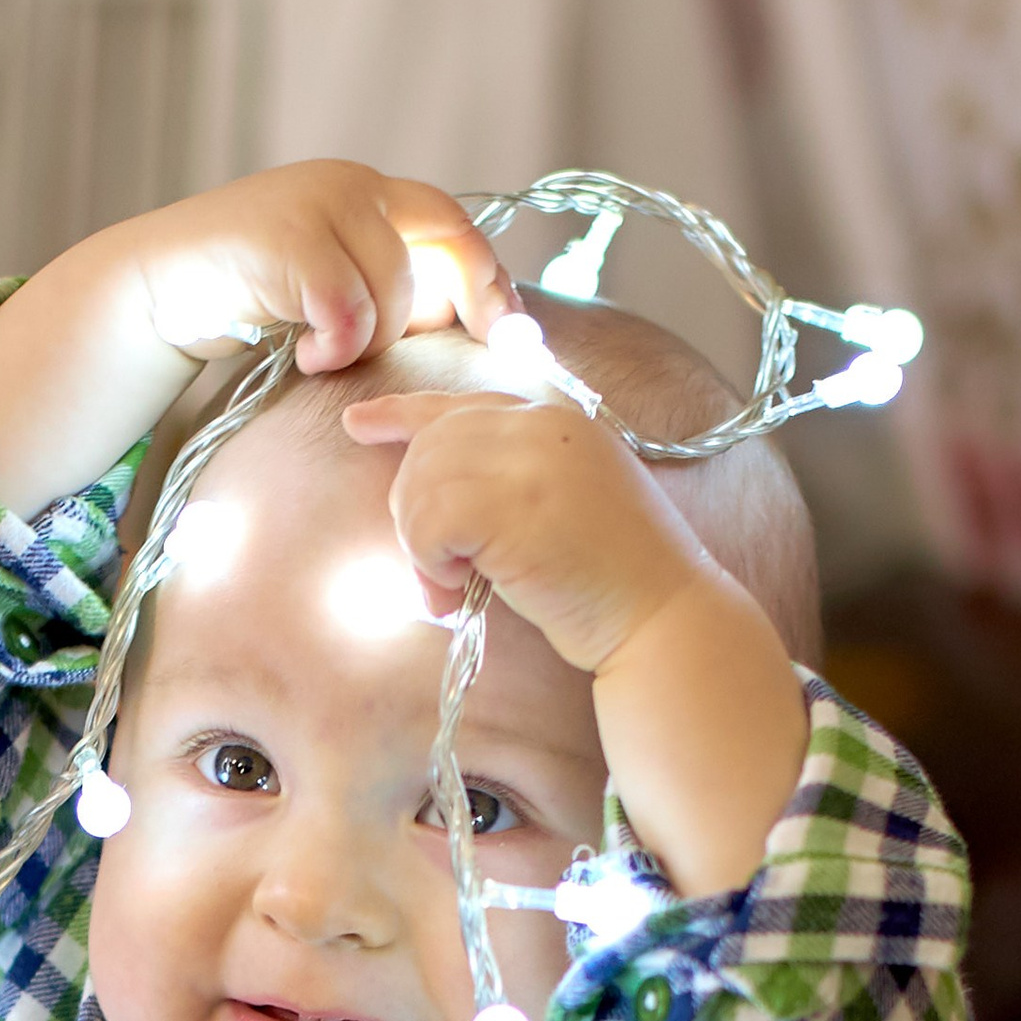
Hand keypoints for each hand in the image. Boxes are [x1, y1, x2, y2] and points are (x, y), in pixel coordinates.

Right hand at [122, 163, 512, 372]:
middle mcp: (349, 184)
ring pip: (396, 286)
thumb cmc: (247, 302)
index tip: (512, 332)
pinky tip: (309, 356)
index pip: (453, 223)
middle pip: (445, 243)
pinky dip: (337, 345)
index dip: (490, 277)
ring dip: (371, 340)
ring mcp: (317, 203)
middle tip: (462, 354)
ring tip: (327, 356)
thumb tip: (464, 320)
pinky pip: (348, 306)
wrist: (155, 291)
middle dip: (466, 302)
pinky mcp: (286, 237)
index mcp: (368, 193)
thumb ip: (386, 288)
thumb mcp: (328, 287)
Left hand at [344, 391, 807, 894]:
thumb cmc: (610, 583)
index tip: (358, 423)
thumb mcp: (559, 507)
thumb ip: (507, 481)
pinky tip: (461, 593)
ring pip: (420, 483)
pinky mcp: (515, 501)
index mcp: (555, 418)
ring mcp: (531, 457)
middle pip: (428, 446)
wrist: (661, 616)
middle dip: (412, 514)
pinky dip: (429, 563)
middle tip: (438, 577)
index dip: (401, 412)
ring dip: (420, 550)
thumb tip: (423, 490)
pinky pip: (429, 520)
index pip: (461, 404)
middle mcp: (541, 423)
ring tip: (452, 593)